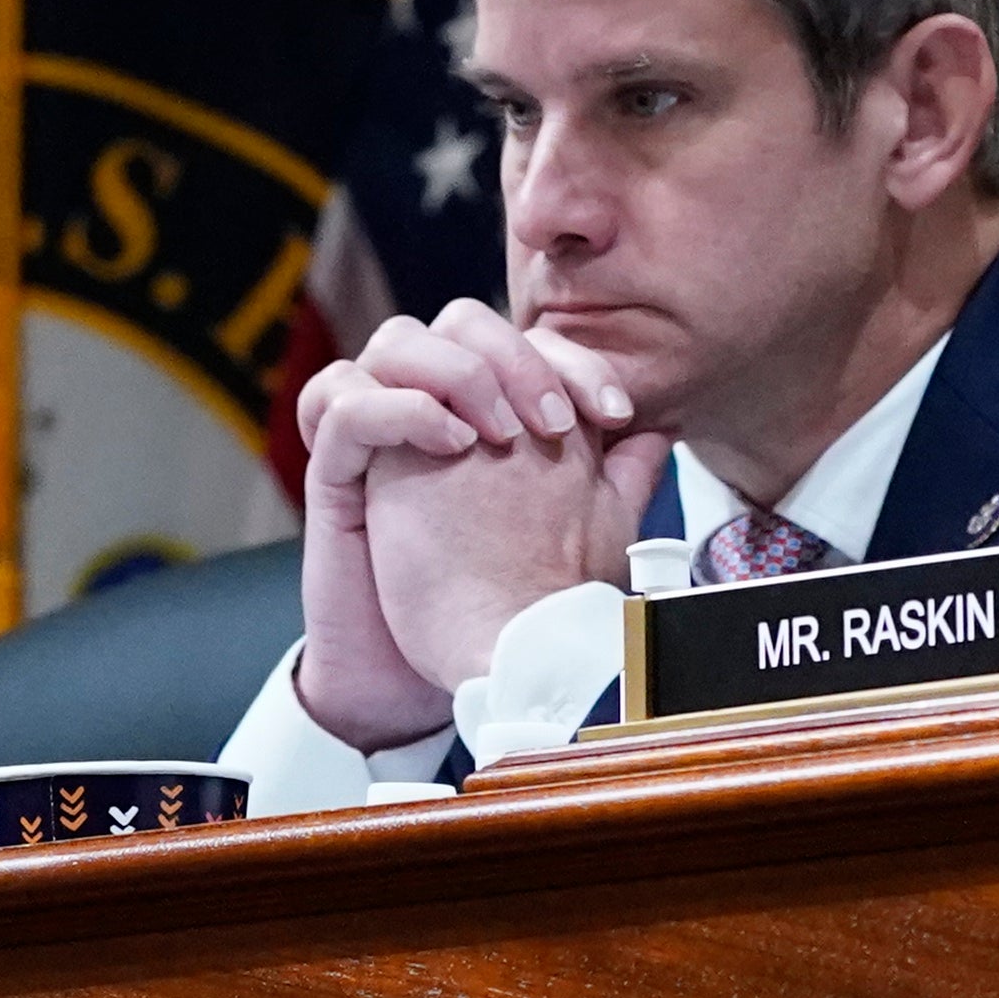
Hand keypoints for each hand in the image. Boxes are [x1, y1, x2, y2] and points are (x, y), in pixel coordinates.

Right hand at [286, 303, 667, 748]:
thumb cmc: (514, 603)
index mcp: (487, 412)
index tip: (617, 415)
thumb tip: (664, 423)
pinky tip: (448, 444)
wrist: (452, 676)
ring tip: (497, 434)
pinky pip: (340, 401)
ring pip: (394, 342)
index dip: (573, 359)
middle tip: (553, 423)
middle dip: (514, 356)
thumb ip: (617, 473)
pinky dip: (397, 408)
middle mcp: (431, 410)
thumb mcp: (582, 531)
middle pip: (457, 321)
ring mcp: (378, 434)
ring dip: (455, 373)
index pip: (523, 340)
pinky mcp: (334, 470)